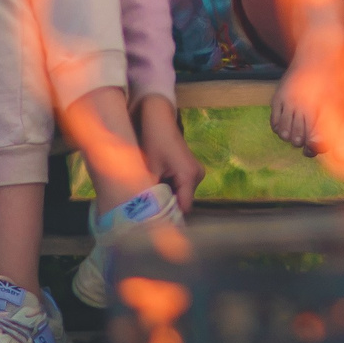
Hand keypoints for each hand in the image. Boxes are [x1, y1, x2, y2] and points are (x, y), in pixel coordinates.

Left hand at [136, 95, 202, 212]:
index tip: (153, 223)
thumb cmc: (153, 140)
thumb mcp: (149, 170)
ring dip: (166, 197)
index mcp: (189, 175)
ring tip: (149, 196)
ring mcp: (195, 172)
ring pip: (181, 195)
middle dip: (166, 207)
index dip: (169, 217)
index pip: (183, 208)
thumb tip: (145, 215)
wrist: (158, 119)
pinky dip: (168, 189)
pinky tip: (155, 185)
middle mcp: (197, 175)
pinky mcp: (190, 170)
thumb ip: (150, 194)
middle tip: (147, 211)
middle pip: (183, 202)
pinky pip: (180, 187)